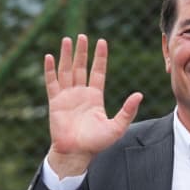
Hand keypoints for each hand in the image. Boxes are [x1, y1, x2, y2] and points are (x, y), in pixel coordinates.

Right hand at [44, 35, 142, 175]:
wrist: (77, 153)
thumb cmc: (96, 143)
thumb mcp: (117, 126)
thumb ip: (127, 110)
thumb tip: (139, 94)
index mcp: (95, 97)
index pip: (98, 71)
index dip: (100, 57)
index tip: (102, 41)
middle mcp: (80, 93)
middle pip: (80, 67)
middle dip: (82, 52)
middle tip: (82, 36)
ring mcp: (67, 96)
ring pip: (66, 71)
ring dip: (66, 56)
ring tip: (67, 40)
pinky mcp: (55, 102)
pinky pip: (52, 83)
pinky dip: (50, 70)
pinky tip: (50, 57)